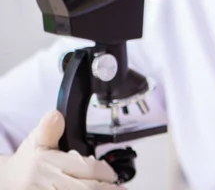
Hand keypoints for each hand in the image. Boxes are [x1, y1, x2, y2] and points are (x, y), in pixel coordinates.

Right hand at [0, 110, 123, 189]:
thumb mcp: (36, 141)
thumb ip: (49, 129)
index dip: (105, 172)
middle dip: (108, 189)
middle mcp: (48, 182)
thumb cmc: (27, 163)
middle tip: (120, 188)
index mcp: (48, 163)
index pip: (88, 168)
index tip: (113, 175)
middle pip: (89, 188)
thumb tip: (56, 115)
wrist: (7, 182)